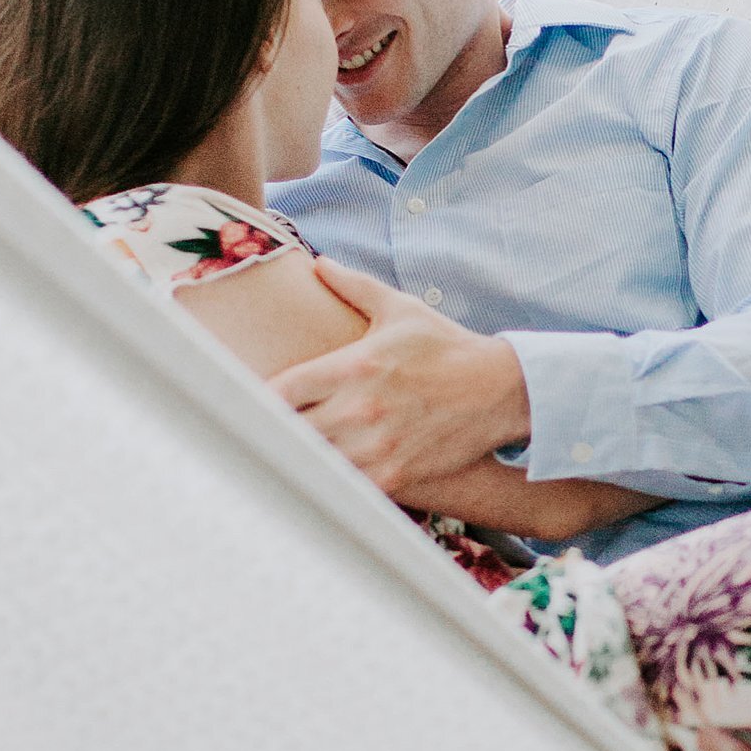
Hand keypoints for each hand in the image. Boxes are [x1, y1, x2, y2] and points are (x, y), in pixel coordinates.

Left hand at [274, 260, 531, 496]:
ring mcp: (376, 446)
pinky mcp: (394, 475)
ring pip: (312, 462)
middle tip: (263, 429)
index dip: (258, 399)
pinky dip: (330, 481)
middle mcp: (359, 409)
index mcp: (353, 366)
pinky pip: (343, 487)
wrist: (500, 390)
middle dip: (274, 430)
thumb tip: (319, 263)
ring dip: (300, 456)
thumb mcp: (401, 310)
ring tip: (291, 451)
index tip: (250, 401)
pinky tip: (327, 472)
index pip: (281, 390)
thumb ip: (354, 286)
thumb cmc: (446, 347)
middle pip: (287, 430)